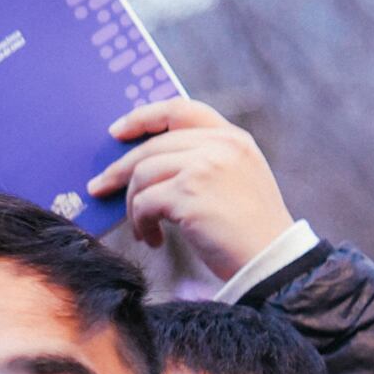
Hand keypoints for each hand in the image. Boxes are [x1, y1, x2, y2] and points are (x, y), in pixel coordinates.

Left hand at [86, 99, 294, 281]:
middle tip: (100, 186)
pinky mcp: (189, 194)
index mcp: (233, 138)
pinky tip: (152, 239)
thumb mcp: (236, 180)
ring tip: (141, 227)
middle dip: (120, 169)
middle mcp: (220, 145)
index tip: (117, 131)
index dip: (144, 116)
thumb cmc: (249, 230)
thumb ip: (202, 161)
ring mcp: (204, 167)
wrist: (273, 263)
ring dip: (132, 203)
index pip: (180, 109)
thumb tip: (141, 165)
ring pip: (142, 173)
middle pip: (152, 146)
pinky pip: (144, 202)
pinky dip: (141, 222)